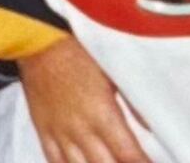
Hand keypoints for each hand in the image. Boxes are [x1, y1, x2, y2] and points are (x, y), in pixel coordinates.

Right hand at [17, 37, 148, 162]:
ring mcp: (60, 133)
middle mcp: (81, 129)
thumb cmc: (75, 49)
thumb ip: (133, 101)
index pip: (130, 155)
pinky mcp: (44, 131)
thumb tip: (153, 126)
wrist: (36, 38)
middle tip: (130, 161)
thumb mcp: (111, 69)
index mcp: (102, 113)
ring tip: (108, 162)